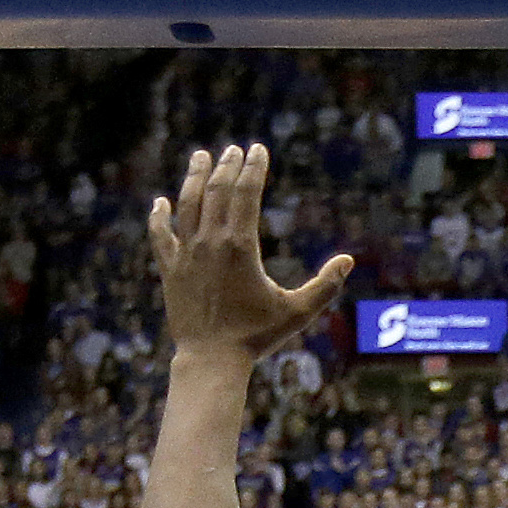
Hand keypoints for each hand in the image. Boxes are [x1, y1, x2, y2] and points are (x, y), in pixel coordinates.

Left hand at [148, 146, 350, 362]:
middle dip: (227, 166)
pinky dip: (160, 216)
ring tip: (200, 157)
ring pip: (187, 204)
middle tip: (234, 149)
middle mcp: (209, 241)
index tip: (257, 149)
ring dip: (195, 178)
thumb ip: (325, 285)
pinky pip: (161, 235)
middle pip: (217, 191)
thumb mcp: (298, 311)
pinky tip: (160, 202)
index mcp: (240, 245)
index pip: (245, 193)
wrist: (211, 358)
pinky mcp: (170, 269)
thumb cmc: (258, 336)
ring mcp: (186, 253)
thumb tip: (348, 261)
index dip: (253, 169)